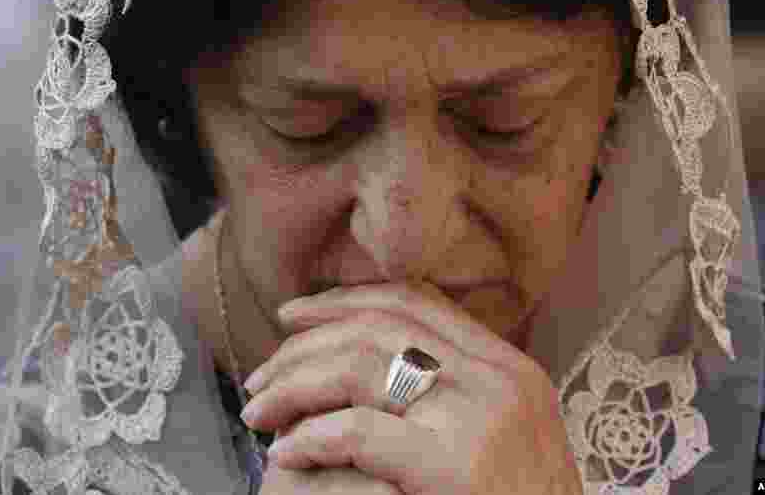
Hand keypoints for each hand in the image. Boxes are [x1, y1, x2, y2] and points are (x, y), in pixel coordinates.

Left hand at [240, 281, 583, 494]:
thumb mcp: (507, 437)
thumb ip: (459, 395)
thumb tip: (385, 367)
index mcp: (509, 366)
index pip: (416, 303)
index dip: (346, 299)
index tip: (295, 314)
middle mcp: (497, 379)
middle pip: (381, 327)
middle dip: (306, 342)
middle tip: (259, 374)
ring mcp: (480, 418)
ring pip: (363, 367)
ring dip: (295, 385)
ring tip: (256, 411)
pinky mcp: (458, 465)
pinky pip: (362, 433)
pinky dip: (314, 436)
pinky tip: (286, 451)